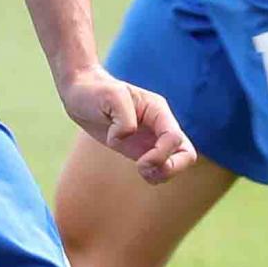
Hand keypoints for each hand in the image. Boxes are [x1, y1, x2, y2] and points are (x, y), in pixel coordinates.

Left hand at [59, 65, 196, 183]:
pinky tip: (139, 170)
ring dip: (163, 174)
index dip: (161, 154)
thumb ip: (124, 119)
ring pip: (176, 163)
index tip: (139, 161)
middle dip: (171, 168)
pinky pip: (160, 167)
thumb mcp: (110, 97)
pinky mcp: (141, 149)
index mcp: (157, 110)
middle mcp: (160, 125)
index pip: (174, 137)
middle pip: (187, 153)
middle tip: (145, 169)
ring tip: (142, 171)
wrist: (80, 93)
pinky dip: (154, 175)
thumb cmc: (95, 91)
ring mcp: (152, 138)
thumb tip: (126, 138)